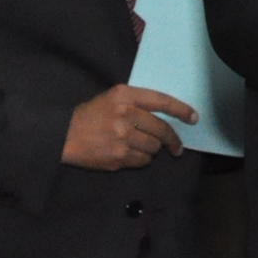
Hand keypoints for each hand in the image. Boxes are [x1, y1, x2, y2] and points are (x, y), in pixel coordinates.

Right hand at [62, 85, 199, 170]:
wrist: (64, 136)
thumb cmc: (91, 114)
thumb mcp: (112, 97)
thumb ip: (137, 101)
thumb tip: (166, 114)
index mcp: (125, 96)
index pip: (161, 101)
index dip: (181, 110)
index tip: (194, 118)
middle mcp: (125, 116)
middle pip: (161, 129)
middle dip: (172, 140)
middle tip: (177, 147)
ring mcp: (122, 138)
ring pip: (154, 147)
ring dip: (153, 149)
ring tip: (142, 147)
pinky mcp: (118, 158)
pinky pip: (142, 161)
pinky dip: (142, 159)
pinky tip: (132, 154)